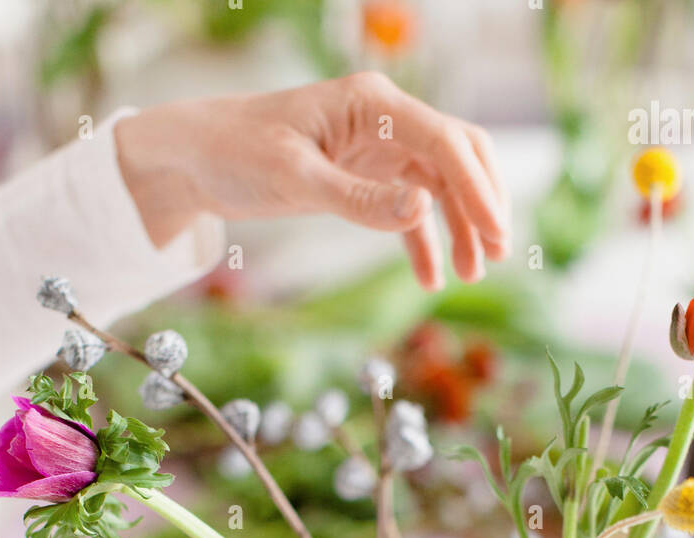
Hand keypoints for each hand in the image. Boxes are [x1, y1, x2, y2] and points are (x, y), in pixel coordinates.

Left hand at [115, 72, 509, 287]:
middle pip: (458, 155)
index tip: (498, 236)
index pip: (446, 143)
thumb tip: (422, 213)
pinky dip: (422, 240)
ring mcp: (376, 146)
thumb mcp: (295, 179)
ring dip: (459, 226)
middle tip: (497, 254)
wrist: (195, 156)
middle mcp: (383, 118)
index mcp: (372, 103)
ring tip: (471, 273)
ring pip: (440, 184)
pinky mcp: (363, 173)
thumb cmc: (236, 152)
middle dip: (482, 203)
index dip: (479, 191)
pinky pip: (408, 207)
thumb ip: (359, 199)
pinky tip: (430, 277)